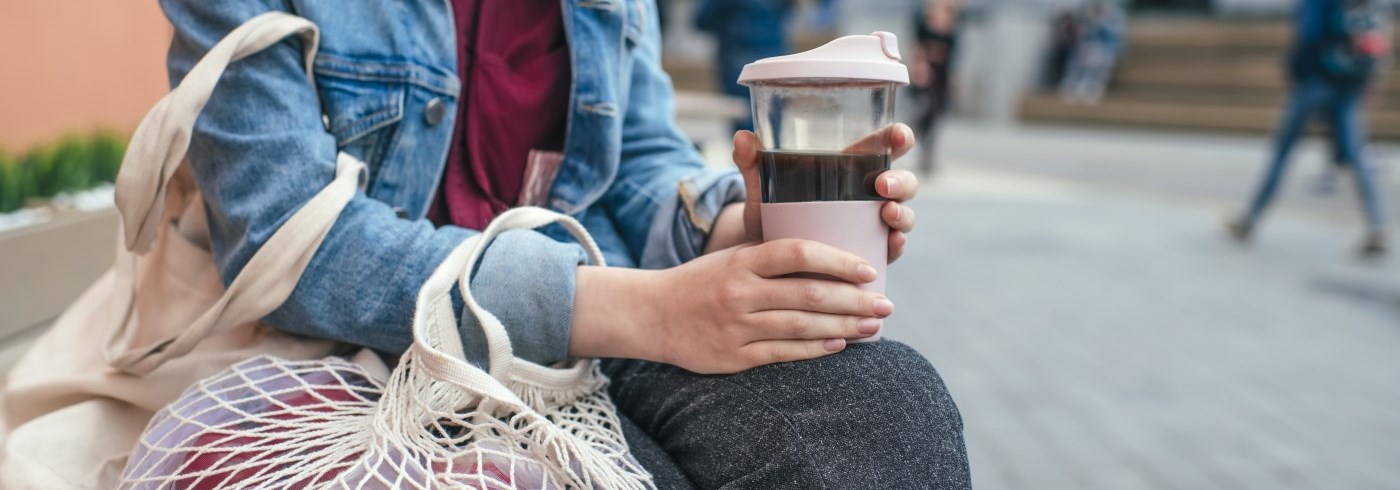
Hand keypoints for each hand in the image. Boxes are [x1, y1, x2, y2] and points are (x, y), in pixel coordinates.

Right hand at [570, 239, 892, 373]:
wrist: (652, 314)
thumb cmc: (702, 281)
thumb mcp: (731, 256)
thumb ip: (772, 255)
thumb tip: (831, 256)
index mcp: (741, 260)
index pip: (797, 254)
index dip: (837, 261)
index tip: (869, 268)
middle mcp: (739, 292)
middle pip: (808, 295)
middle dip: (854, 300)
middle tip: (886, 303)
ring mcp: (736, 327)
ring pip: (801, 327)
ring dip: (843, 327)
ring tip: (873, 325)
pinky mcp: (733, 356)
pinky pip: (783, 353)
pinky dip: (815, 349)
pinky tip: (840, 344)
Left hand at [720, 124, 920, 261]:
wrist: (767, 258)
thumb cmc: (771, 212)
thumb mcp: (762, 189)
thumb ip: (753, 163)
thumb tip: (742, 137)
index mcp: (850, 168)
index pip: (884, 146)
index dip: (898, 138)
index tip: (898, 137)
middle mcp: (868, 195)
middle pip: (902, 182)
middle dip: (901, 181)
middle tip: (882, 185)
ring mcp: (873, 225)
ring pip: (903, 214)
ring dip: (902, 213)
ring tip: (886, 214)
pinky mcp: (869, 253)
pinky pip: (892, 248)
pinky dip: (896, 245)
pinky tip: (891, 244)